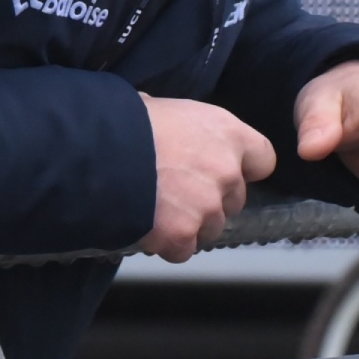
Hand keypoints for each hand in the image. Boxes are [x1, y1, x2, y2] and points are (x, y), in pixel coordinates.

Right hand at [138, 94, 276, 262]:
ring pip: (210, 227)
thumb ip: (187, 127)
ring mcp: (207, 205)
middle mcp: (227, 170)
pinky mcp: (183, 233)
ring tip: (156, 208)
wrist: (96, 152)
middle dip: (210, 200)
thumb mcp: (166, 109)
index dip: (243, 168)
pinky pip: (183, 249)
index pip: (262, 160)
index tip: (224, 171)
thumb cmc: (126, 122)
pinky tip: (146, 226)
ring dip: (188, 224)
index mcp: (228, 133)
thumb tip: (174, 128)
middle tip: (176, 191)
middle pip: (233, 199)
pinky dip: (166, 244)